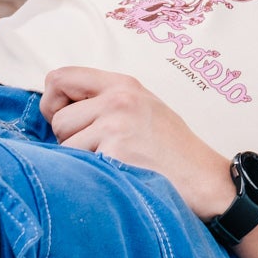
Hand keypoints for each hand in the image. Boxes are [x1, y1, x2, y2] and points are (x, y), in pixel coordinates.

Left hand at [41, 67, 233, 218]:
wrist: (204, 179)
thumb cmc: (172, 150)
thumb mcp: (142, 108)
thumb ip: (104, 102)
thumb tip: (56, 110)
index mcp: (123, 84)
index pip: (60, 77)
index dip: (54, 102)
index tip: (69, 122)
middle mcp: (118, 99)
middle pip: (58, 118)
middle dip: (69, 140)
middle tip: (99, 151)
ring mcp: (116, 125)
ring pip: (64, 146)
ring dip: (79, 161)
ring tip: (111, 164)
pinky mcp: (115, 153)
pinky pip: (77, 166)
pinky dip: (90, 176)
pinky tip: (115, 176)